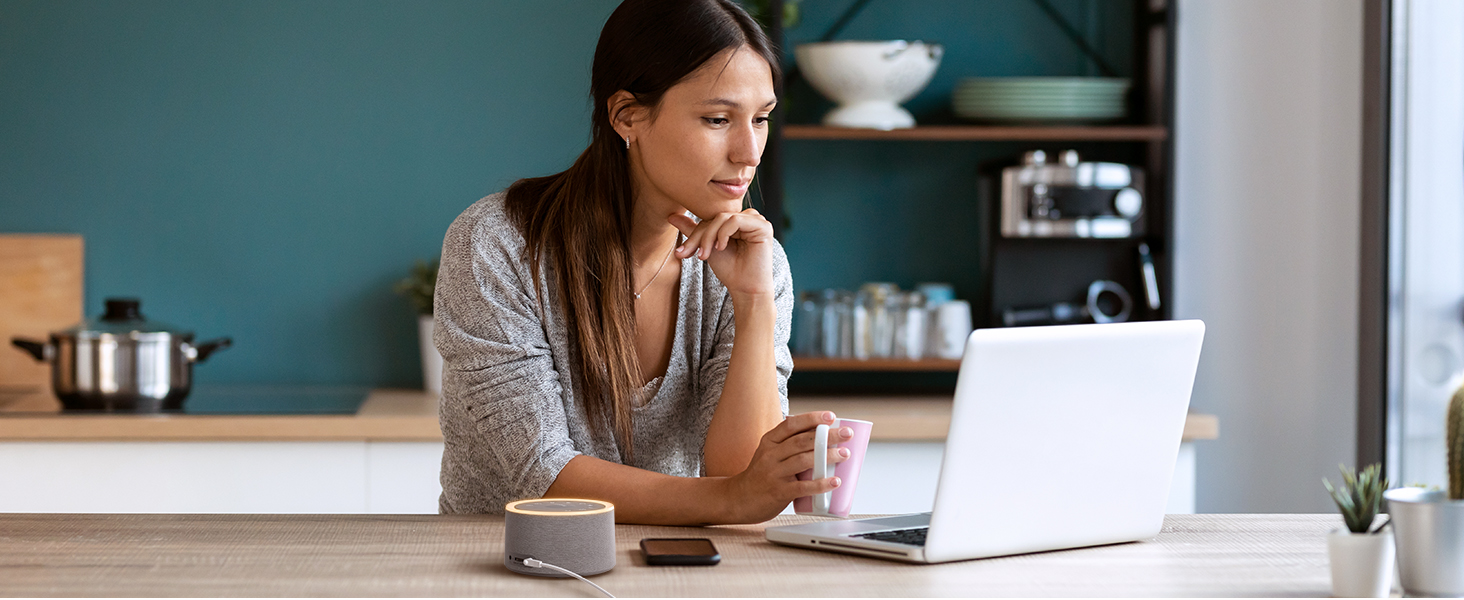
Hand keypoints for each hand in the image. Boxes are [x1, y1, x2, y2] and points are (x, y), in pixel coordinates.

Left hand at [668, 209, 774, 296]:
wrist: (745, 289)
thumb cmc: (730, 270)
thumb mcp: (706, 247)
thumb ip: (693, 230)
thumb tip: (672, 215)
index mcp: (737, 220)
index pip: (710, 218)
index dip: (695, 234)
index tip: (682, 252)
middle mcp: (748, 217)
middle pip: (716, 216)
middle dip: (700, 236)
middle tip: (692, 254)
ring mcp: (757, 220)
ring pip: (723, 217)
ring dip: (710, 236)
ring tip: (706, 255)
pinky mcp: (763, 227)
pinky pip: (735, 220)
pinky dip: (723, 234)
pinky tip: (721, 248)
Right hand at [720, 411, 853, 522]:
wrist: (738, 499)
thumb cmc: (760, 475)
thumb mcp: (768, 454)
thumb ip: (788, 446)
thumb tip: (823, 440)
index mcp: (769, 441)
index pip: (791, 424)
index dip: (812, 418)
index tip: (831, 416)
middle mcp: (770, 455)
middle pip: (802, 441)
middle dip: (827, 436)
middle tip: (847, 434)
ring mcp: (774, 473)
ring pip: (804, 460)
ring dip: (827, 456)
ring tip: (844, 454)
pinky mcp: (778, 492)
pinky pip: (803, 487)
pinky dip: (821, 484)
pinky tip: (834, 481)